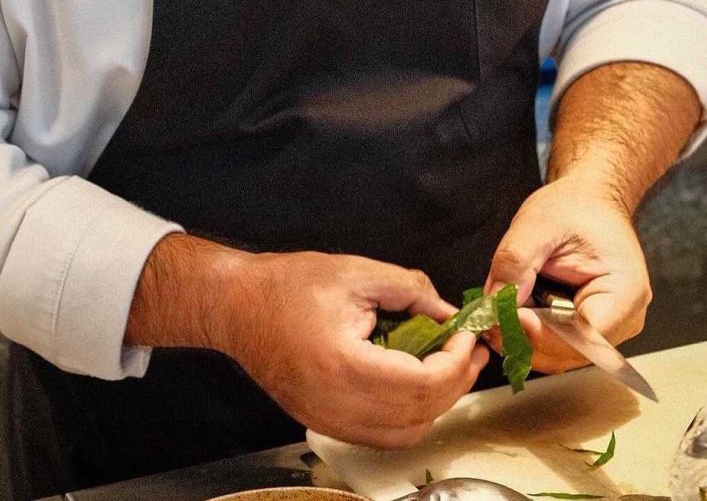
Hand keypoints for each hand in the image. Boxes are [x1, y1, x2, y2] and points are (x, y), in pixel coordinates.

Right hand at [128, 235, 488, 447]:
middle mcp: (337, 406)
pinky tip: (415, 383)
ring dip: (435, 404)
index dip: (455, 362)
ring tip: (450, 366)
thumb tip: (447, 314)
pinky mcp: (323, 423)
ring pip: (404, 434)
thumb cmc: (289, 285)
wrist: (236, 306)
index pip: (422, 383)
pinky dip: (408, 415)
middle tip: (470, 350)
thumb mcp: (356, 272)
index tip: (466, 335)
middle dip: (455, 382)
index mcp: (345, 366)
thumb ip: (409, 289)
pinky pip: (380, 435)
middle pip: (419, 414)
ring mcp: (328, 421)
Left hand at [484, 178, 651, 373]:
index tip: (508, 316)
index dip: (542, 333)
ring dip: (523, 339)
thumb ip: (515, 263)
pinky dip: (529, 334)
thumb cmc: (574, 207)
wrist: (591, 200)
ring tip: (498, 309)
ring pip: (559, 355)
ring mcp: (608, 331)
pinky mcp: (588, 330)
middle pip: (570, 352)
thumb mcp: (537, 224)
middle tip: (490, 316)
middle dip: (525, 338)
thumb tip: (495, 304)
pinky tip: (513, 311)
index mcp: (624, 293)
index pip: (583, 335)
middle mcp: (624, 321)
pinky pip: (556, 345)